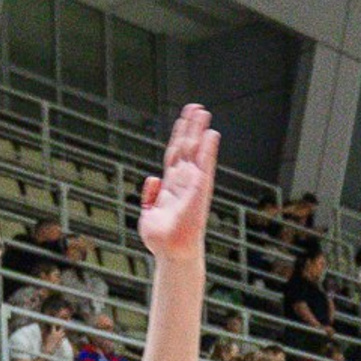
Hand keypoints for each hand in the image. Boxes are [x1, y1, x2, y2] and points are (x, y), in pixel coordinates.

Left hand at [137, 103, 219, 265]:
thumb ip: (148, 196)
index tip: (182, 120)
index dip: (178, 137)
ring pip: (195, 152)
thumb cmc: (161, 240)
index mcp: (170, 186)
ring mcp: (193, 184)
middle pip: (186, 148)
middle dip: (190, 128)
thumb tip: (152, 178)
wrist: (171, 253)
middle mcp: (183, 182)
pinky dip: (208, 150)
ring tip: (203, 112)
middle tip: (196, 107)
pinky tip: (212, 135)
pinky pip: (205, 166)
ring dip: (199, 132)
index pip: (174, 156)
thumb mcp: (148, 215)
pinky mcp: (200, 190)